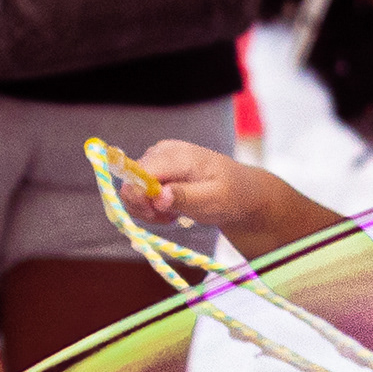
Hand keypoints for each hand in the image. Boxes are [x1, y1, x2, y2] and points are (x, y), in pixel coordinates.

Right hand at [132, 139, 285, 237]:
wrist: (241, 191)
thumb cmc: (232, 195)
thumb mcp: (215, 199)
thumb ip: (186, 196)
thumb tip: (158, 196)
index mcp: (175, 155)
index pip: (138, 172)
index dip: (139, 197)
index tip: (157, 214)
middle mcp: (160, 153)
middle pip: (131, 182)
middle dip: (145, 207)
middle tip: (169, 218)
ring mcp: (156, 161)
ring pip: (132, 190)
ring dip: (149, 210)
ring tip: (173, 215)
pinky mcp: (154, 171)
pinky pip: (139, 193)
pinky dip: (152, 208)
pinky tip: (171, 211)